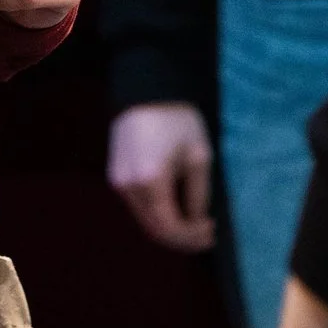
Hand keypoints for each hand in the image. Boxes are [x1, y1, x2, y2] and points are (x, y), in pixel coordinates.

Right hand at [108, 102, 214, 251]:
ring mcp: (118, 181)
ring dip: (169, 226)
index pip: (169, 226)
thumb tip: (196, 220)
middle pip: (154, 229)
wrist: (148, 90)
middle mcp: (128, 186)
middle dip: (181, 237)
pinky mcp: (115, 175)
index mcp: (151, 180)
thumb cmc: (179, 119)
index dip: (191, 237)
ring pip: (144, 219)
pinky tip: (175, 207)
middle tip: (205, 234)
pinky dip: (157, 212)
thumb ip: (198, 195)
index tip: (212, 232)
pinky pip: (138, 204)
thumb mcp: (199, 156)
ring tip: (194, 223)